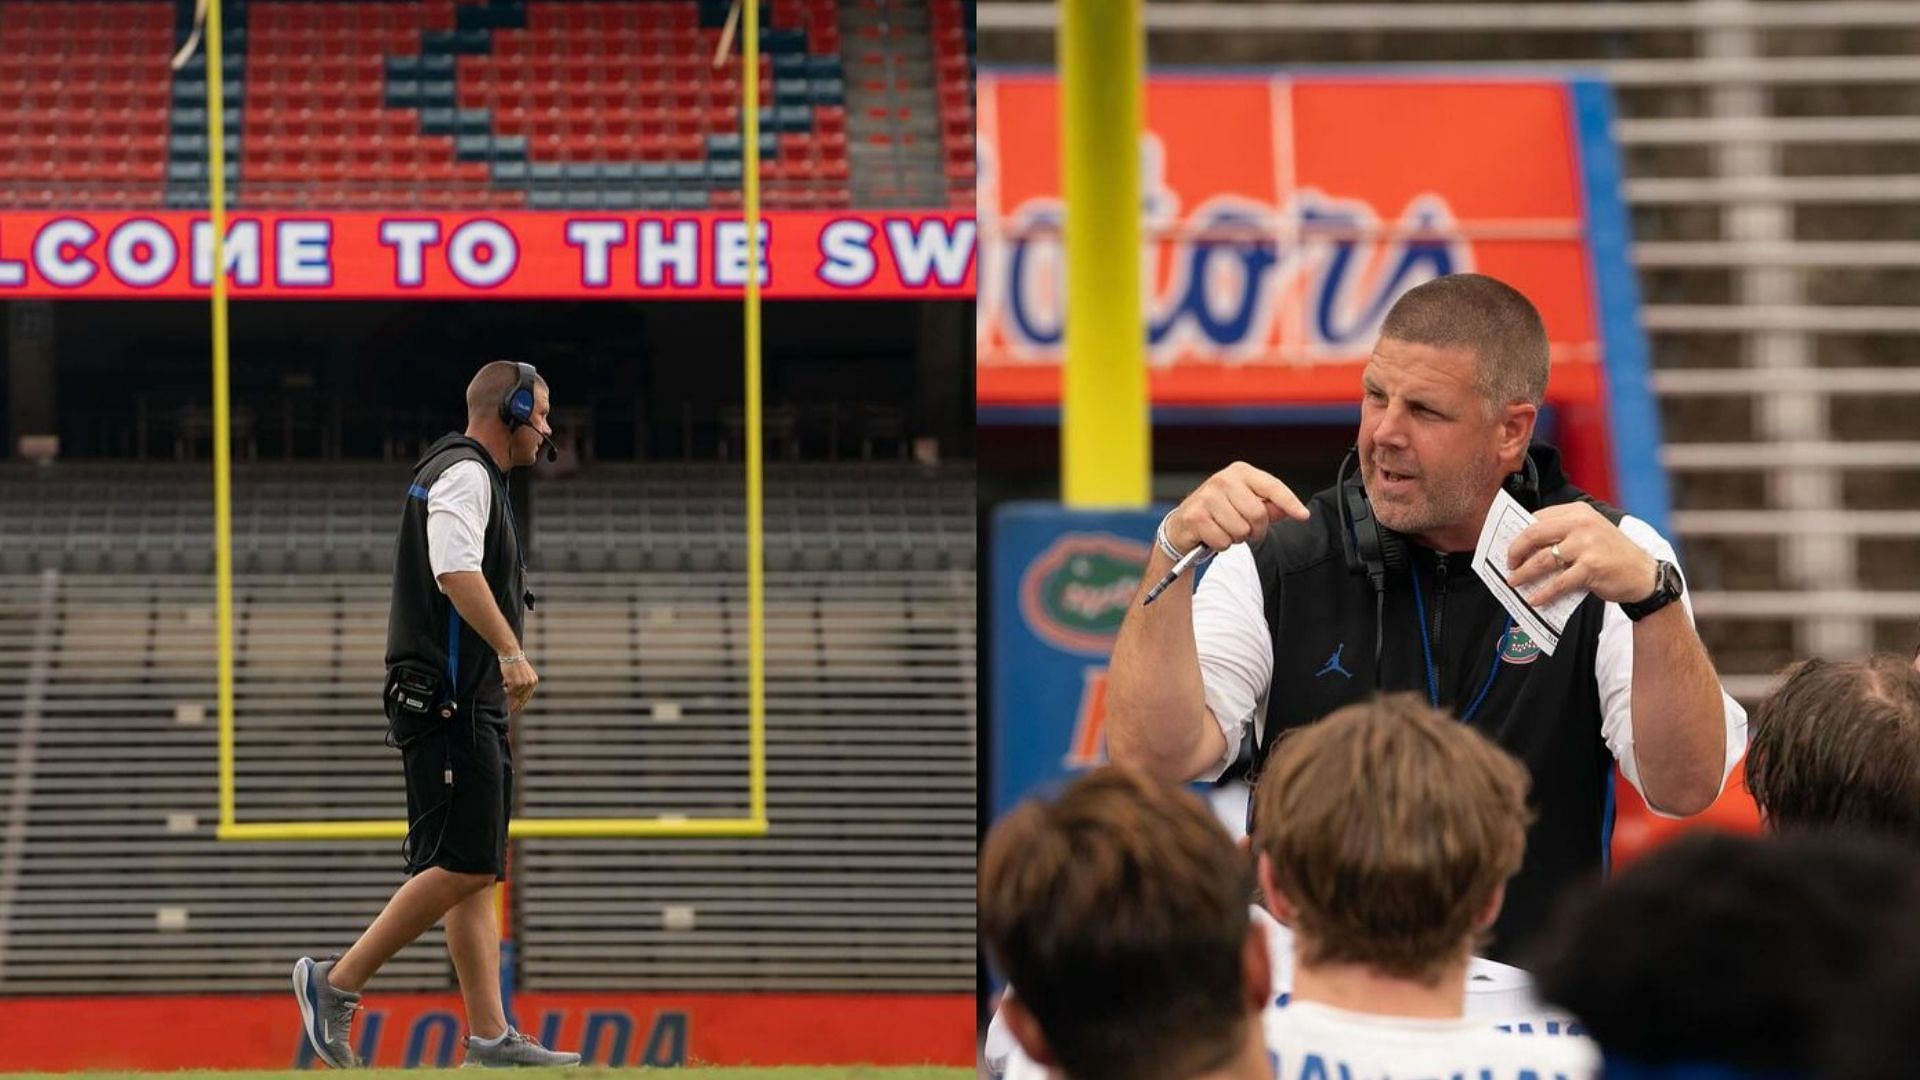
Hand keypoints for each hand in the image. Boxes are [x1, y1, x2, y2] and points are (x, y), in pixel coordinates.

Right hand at [500, 655, 539, 714]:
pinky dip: (506, 689)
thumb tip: (516, 697)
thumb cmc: (515, 663)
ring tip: (505, 692)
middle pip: (522, 698)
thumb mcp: (523, 674)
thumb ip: (523, 685)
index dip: (522, 703)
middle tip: (511, 711)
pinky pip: (509, 691)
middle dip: (516, 705)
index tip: (517, 709)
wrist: (511, 653)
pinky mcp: (515, 683)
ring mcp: (523, 683)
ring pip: (515, 695)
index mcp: (534, 681)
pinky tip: (503, 686)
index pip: (528, 696)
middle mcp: (531, 683)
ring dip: (509, 696)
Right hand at [1165, 462, 1309, 554]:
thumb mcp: (1246, 504)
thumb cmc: (1220, 512)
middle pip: (1258, 514)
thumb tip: (1291, 510)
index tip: (1304, 515)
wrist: (1184, 524)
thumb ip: (1270, 507)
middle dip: (1255, 529)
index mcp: (1240, 472)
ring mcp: (1207, 496)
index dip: (1290, 502)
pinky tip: (1212, 535)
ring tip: (1225, 529)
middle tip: (1244, 529)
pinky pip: (1223, 541)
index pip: (1272, 486)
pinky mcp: (1196, 516)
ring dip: (1236, 538)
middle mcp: (1223, 479)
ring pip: (1240, 530)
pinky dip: (1221, 545)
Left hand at [1506, 503, 1657, 607]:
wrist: (1643, 574)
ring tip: (1514, 582)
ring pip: (1543, 560)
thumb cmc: (1611, 554)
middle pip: (1534, 535)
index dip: (1519, 533)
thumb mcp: (1589, 533)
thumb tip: (1525, 549)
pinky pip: (1558, 582)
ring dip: (1524, 573)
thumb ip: (1562, 535)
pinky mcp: (1591, 567)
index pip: (1538, 518)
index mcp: (1578, 512)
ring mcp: (1586, 545)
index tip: (1509, 546)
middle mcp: (1581, 524)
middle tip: (1508, 564)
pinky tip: (1534, 599)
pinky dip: (1543, 593)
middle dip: (1515, 551)